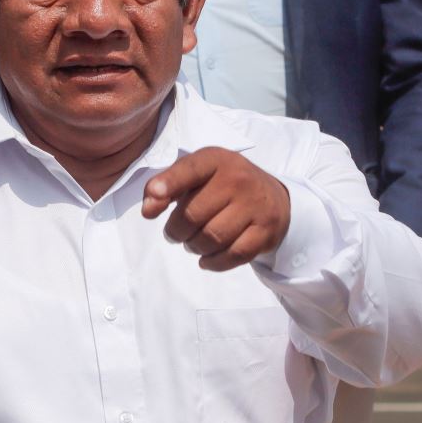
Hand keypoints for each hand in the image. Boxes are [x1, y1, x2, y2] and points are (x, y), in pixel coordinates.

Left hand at [142, 147, 290, 271]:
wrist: (273, 196)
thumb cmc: (223, 185)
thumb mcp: (197, 175)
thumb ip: (167, 187)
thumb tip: (148, 210)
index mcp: (216, 160)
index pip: (189, 170)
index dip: (168, 185)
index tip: (151, 204)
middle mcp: (238, 179)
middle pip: (193, 215)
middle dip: (176, 231)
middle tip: (176, 234)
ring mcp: (255, 205)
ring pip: (212, 238)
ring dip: (194, 247)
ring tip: (193, 243)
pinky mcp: (266, 231)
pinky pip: (234, 255)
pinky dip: (214, 262)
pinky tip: (207, 258)